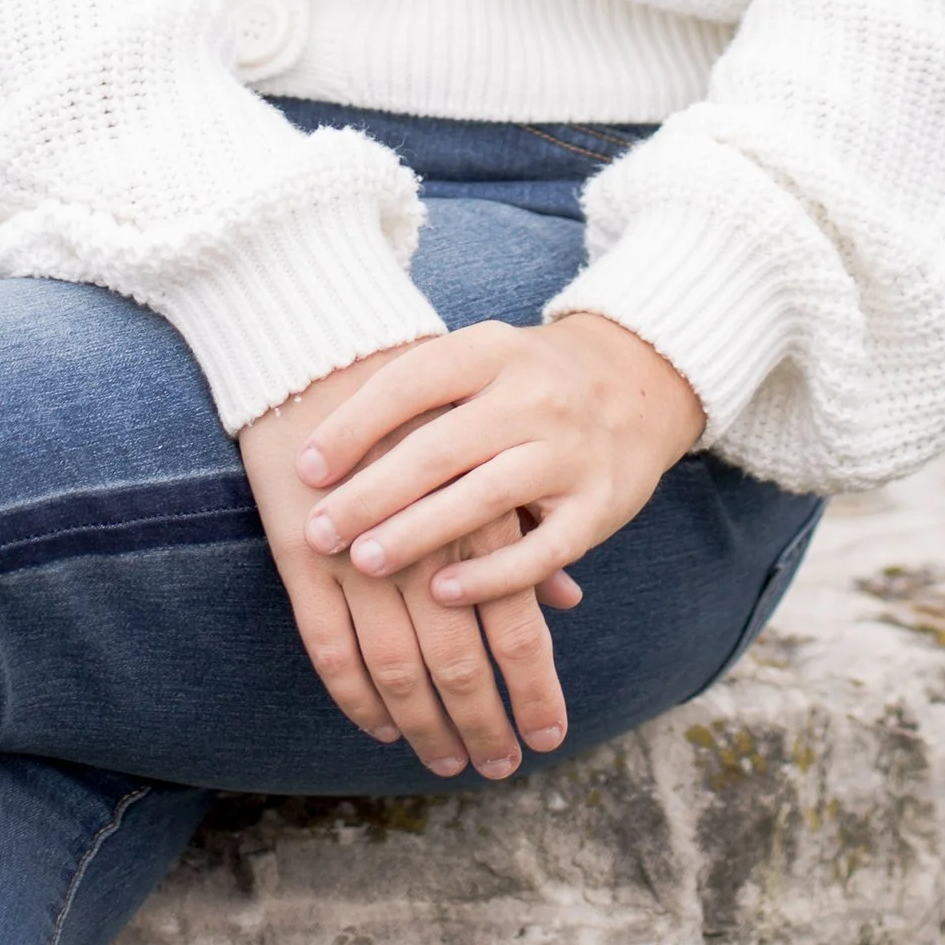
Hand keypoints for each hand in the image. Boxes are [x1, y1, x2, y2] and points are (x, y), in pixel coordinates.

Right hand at [237, 349, 584, 783]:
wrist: (324, 346)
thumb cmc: (422, 400)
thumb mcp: (488, 452)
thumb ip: (524, 527)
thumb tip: (568, 597)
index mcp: (480, 513)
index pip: (517, 627)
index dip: (533, 691)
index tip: (547, 739)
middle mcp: (424, 543)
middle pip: (458, 660)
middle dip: (480, 724)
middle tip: (496, 766)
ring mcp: (357, 553)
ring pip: (395, 667)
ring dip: (420, 725)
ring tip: (443, 760)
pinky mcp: (299, 557)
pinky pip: (329, 646)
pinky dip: (354, 695)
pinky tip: (376, 723)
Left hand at [295, 314, 704, 614]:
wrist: (639, 381)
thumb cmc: (526, 379)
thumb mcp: (479, 360)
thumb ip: (416, 396)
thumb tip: (316, 452)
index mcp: (493, 350)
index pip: (412, 382)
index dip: (353, 425)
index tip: (305, 468)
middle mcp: (535, 395)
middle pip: (441, 448)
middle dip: (372, 494)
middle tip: (320, 533)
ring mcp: (570, 451)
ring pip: (485, 498)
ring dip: (419, 534)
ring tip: (365, 562)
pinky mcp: (598, 505)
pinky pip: (541, 549)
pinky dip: (490, 576)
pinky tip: (442, 594)